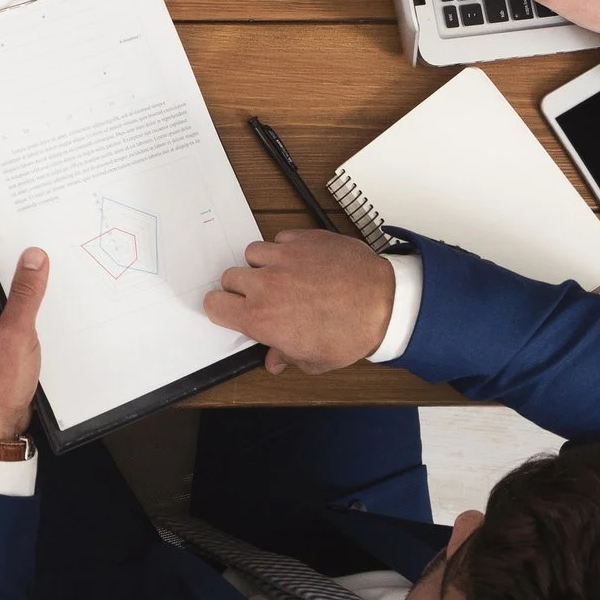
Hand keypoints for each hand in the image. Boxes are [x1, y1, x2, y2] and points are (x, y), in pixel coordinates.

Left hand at [0, 228, 48, 442]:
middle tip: (33, 223)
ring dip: (17, 274)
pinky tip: (46, 289)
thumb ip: (26, 294)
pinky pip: (7, 305)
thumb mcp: (15, 335)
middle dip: (6, 248)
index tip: (3, 206)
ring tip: (45, 250)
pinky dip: (23, 296)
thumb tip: (34, 255)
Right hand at [202, 227, 395, 374]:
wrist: (385, 304)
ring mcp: (283, 257)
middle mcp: (265, 284)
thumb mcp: (317, 360)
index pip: (214, 304)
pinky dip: (287, 249)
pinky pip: (280, 239)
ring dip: (262, 264)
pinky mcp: (303, 239)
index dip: (222, 308)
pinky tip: (304, 262)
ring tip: (283, 275)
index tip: (233, 309)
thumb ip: (287, 357)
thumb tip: (275, 360)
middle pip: (230, 276)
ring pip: (252, 253)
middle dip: (243, 287)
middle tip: (264, 296)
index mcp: (261, 317)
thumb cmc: (352, 333)